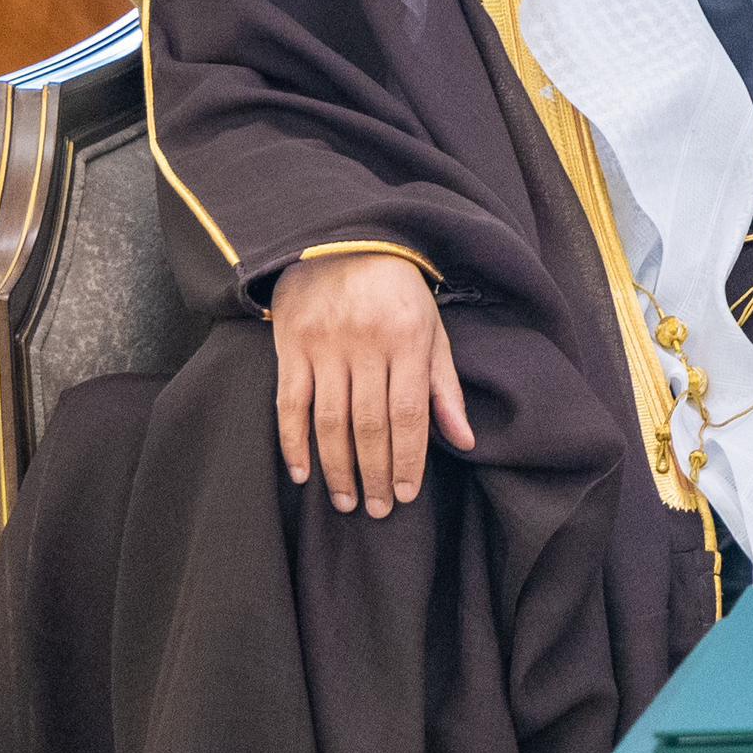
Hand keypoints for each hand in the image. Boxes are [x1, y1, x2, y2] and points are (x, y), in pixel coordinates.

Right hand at [271, 248, 472, 516]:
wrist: (341, 242)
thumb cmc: (398, 292)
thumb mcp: (433, 329)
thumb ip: (444, 387)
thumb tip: (463, 440)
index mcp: (408, 339)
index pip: (410, 413)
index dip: (409, 458)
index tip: (408, 495)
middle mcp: (365, 344)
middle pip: (370, 424)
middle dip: (375, 472)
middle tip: (379, 510)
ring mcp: (324, 346)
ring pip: (330, 421)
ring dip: (338, 468)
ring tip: (347, 501)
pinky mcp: (290, 346)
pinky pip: (289, 404)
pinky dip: (294, 443)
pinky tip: (304, 473)